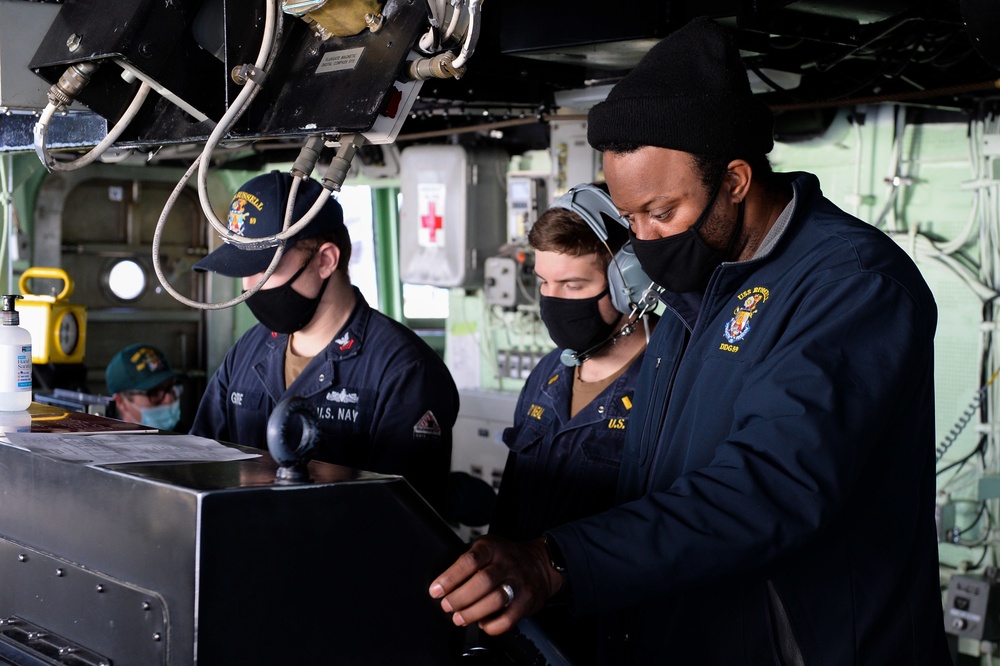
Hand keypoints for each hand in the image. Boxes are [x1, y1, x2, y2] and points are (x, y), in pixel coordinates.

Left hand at [429, 534, 563, 634]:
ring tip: (460, 618)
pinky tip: (483, 624)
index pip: (469, 561)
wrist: (539, 564)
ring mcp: (518, 582)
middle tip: (447, 606)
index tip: (436, 590)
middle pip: (482, 582)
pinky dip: (492, 626)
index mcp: (492, 548)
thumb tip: (443, 586)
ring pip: (495, 600)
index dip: (450, 577)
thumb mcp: (486, 549)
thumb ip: (467, 563)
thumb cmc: (505, 558)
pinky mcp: (526, 601)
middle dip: (460, 598)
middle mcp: (506, 564)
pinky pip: (508, 619)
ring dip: (473, 613)